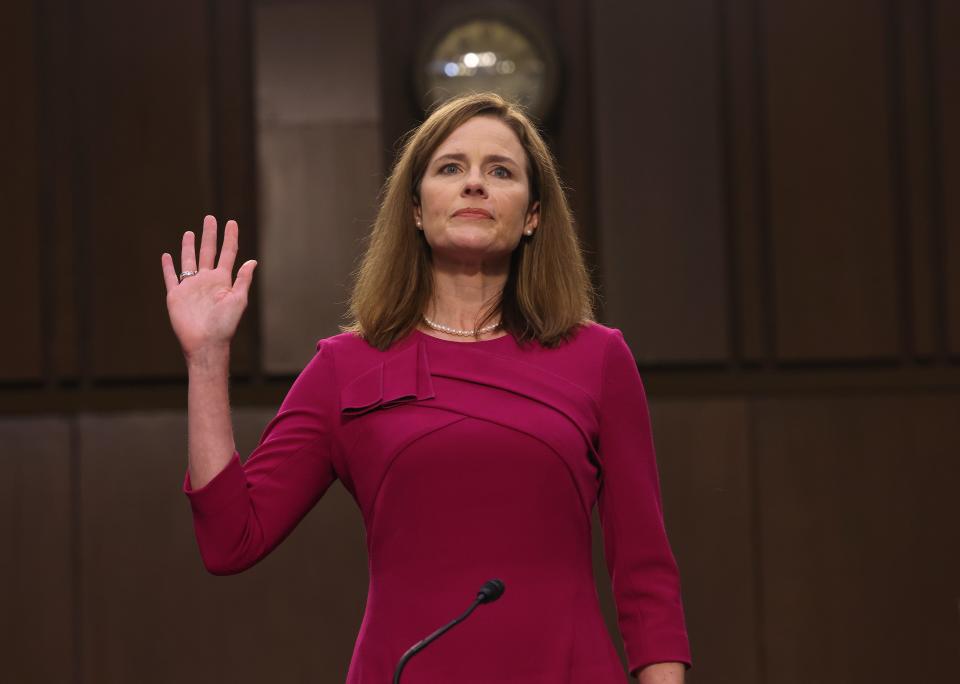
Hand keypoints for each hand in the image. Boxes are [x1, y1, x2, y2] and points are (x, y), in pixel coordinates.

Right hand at [160, 215, 256, 360]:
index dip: (230, 238)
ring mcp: (190, 287)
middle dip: (210, 235)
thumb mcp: (238, 300)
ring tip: (190, 233)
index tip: (232, 222)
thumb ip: (243, 280)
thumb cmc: (224, 325)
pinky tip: (167, 256)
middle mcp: (206, 281)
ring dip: (189, 247)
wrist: (206, 343)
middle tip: (210, 218)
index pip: (227, 253)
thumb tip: (252, 261)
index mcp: (223, 281)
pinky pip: (171, 277)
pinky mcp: (176, 295)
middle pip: (208, 251)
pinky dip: (168, 267)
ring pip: (189, 261)